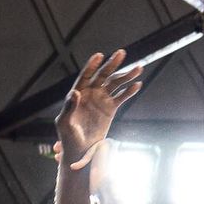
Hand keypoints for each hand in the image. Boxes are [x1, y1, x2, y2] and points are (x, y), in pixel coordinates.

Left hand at [53, 50, 142, 188]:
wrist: (80, 151)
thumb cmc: (68, 137)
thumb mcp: (65, 123)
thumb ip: (69, 107)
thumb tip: (75, 92)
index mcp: (78, 94)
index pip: (85, 76)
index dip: (92, 66)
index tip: (99, 56)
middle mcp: (90, 93)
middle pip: (103, 75)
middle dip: (112, 64)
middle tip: (121, 53)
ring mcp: (101, 100)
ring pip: (115, 84)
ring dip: (126, 76)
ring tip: (139, 68)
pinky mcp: (110, 109)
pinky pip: (121, 97)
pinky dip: (129, 91)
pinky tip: (137, 85)